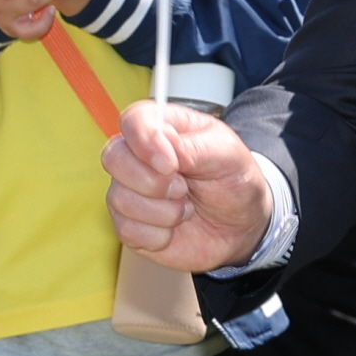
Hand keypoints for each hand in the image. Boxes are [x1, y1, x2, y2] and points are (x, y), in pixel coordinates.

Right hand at [102, 98, 276, 270]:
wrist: (242, 225)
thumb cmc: (233, 181)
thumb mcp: (229, 156)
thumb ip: (196, 147)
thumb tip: (165, 145)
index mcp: (164, 128)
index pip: (134, 120)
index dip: (146, 142)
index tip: (170, 164)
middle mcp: (139, 156)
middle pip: (113, 157)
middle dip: (153, 182)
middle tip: (184, 188)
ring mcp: (130, 189)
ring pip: (119, 198)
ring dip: (163, 212)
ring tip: (187, 208)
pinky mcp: (129, 222)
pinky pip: (126, 230)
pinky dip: (158, 235)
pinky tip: (175, 227)